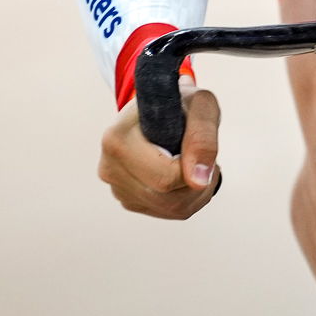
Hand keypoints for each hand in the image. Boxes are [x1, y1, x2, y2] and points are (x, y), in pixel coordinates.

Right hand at [98, 75, 221, 218]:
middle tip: (206, 157)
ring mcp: (116, 188)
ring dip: (197, 192)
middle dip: (198, 182)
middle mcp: (110, 168)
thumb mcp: (199, 105)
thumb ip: (202, 136)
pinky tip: (186, 175)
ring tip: (198, 164)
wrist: (160, 108)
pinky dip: (188, 198)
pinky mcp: (128, 200)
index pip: (166, 177)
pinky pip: (167, 212)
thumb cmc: (179, 104)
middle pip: (168, 199)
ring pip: (171, 209)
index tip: (199, 145)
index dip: (194, 165)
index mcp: (116, 140)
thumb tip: (198, 181)